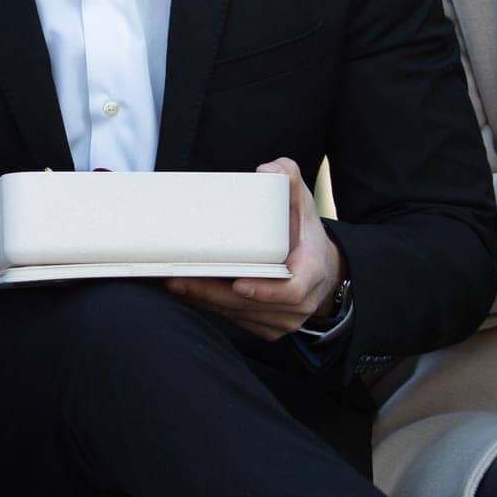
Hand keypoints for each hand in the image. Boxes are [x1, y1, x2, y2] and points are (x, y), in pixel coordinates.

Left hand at [165, 157, 345, 340]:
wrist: (324, 270)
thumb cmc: (305, 233)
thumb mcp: (303, 204)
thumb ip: (289, 179)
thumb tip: (268, 169)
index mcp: (312, 272)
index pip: (291, 290)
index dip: (265, 291)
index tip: (239, 285)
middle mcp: (301, 302)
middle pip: (252, 305)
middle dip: (213, 293)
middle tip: (178, 278)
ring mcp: (283, 319)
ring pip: (238, 315)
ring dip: (204, 301)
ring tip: (172, 282)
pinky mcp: (267, 327)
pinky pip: (236, 321)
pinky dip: (210, 307)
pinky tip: (186, 292)